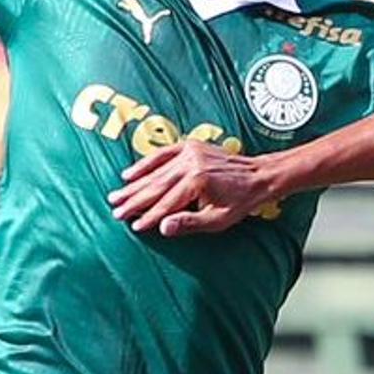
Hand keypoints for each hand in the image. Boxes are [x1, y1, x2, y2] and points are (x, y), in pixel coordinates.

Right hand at [108, 140, 276, 237]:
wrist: (258, 175)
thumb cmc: (240, 201)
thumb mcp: (218, 220)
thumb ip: (189, 223)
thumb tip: (162, 227)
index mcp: (197, 183)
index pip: (166, 204)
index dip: (148, 216)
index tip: (132, 225)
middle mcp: (190, 164)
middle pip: (155, 186)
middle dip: (134, 200)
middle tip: (115, 211)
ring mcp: (189, 153)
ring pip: (155, 171)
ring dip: (134, 185)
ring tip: (116, 196)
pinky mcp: (190, 146)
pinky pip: (162, 154)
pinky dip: (145, 163)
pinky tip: (129, 173)